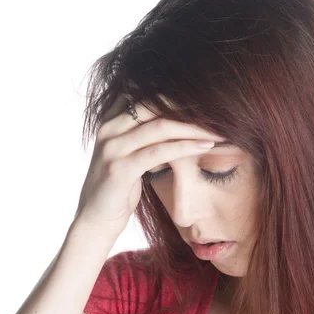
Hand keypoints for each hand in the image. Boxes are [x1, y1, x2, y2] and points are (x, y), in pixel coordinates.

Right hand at [73, 94, 225, 237]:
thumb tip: (178, 119)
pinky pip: (159, 151)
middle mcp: (108, 128)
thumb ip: (145, 134)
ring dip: (194, 127)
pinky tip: (205, 146)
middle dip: (190, 108)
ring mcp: (112, 147)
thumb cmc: (118, 188)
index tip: (206, 100)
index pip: (146, 93)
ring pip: (161, 126)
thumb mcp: (130, 154)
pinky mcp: (120, 168)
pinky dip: (186, 147)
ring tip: (218, 131)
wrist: (95, 221)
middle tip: (218, 113)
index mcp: (110, 119)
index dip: (177, 93)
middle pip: (155, 104)